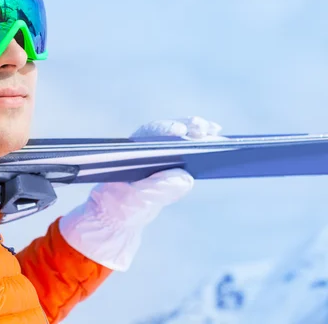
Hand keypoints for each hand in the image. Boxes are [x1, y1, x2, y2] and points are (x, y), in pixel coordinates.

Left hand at [59, 116, 222, 271]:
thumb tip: (185, 177)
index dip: (167, 130)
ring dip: (202, 135)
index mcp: (132, 150)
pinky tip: (222, 150)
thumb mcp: (135, 201)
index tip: (181, 132)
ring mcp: (161, 155)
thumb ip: (156, 190)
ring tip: (219, 137)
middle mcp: (147, 147)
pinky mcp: (172, 166)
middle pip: (171, 132)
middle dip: (190, 127)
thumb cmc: (121, 207)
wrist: (121, 217)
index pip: (151, 134)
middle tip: (207, 130)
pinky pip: (191, 153)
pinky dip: (205, 149)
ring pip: (184, 139)